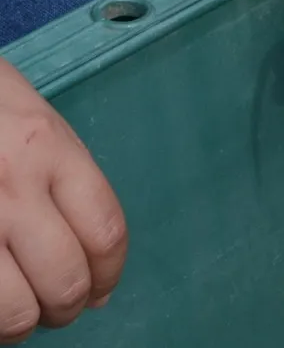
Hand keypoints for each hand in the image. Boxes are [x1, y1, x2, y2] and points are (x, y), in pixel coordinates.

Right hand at [0, 62, 124, 340]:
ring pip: (16, 308)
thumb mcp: (32, 121)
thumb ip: (65, 180)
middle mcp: (12, 184)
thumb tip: (92, 258)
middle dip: (68, 306)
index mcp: (48, 147)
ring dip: (24, 323)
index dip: (109, 273)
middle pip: (66, 278)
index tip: (101, 288)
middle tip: (58, 307)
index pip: (105, 230)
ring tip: (19, 314)